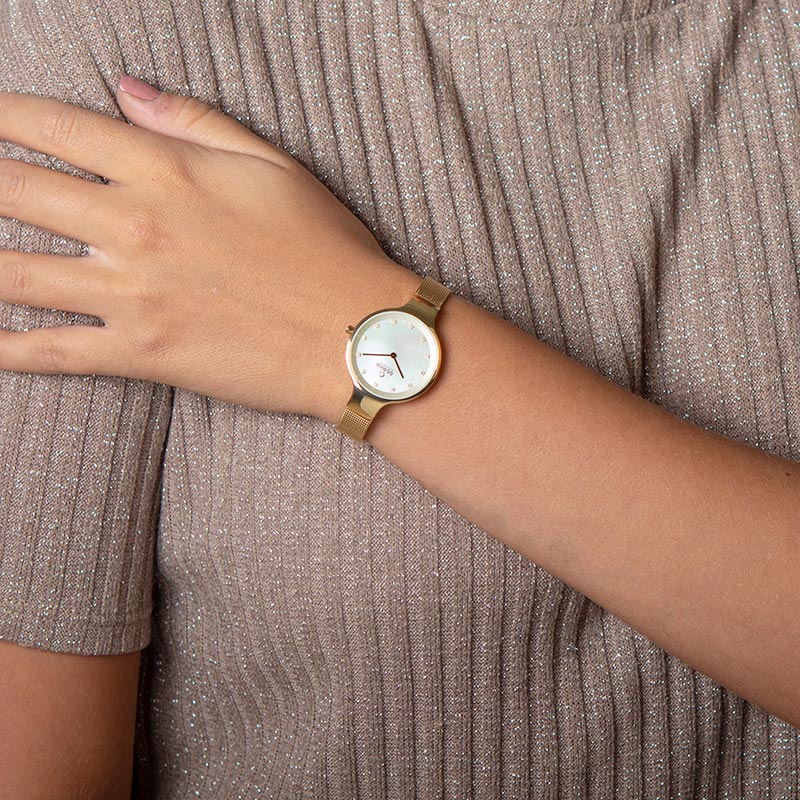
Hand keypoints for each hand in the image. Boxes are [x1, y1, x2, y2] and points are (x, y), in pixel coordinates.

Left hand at [0, 75, 413, 419]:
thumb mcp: (271, 164)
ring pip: (12, 274)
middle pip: (12, 190)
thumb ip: (193, 121)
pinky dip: (3, 349)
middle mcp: (135, 225)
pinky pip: (52, 353)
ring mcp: (132, 294)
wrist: (358, 334)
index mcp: (166, 170)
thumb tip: (125, 86)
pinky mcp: (142, 354)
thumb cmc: (326, 247)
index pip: (51, 126)